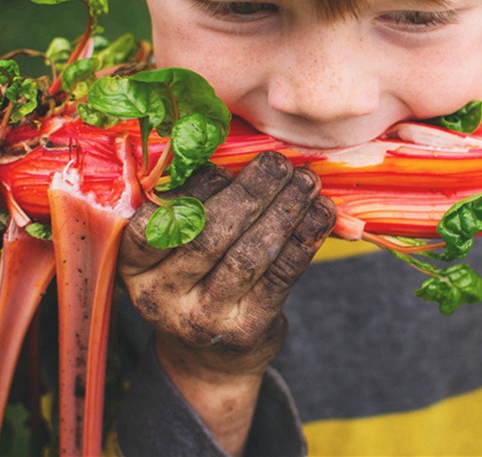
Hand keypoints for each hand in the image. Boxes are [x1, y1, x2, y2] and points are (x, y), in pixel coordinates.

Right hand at [119, 151, 336, 378]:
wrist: (210, 357)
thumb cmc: (196, 280)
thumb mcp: (176, 250)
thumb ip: (196, 205)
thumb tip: (241, 151)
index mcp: (133, 265)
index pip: (156, 222)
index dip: (195, 187)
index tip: (228, 162)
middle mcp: (159, 295)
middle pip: (209, 234)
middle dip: (251, 192)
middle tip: (280, 163)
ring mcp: (201, 318)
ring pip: (248, 255)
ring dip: (284, 211)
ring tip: (307, 182)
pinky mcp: (244, 330)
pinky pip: (280, 277)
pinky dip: (305, 239)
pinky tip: (322, 214)